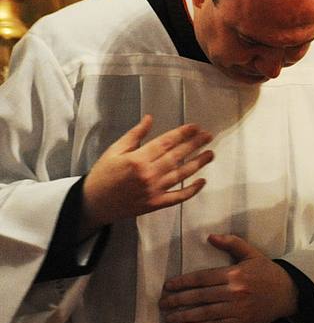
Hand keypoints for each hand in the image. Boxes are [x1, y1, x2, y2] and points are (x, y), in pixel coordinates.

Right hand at [81, 115, 213, 233]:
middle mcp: (148, 175)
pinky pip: (178, 197)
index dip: (183, 133)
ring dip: (198, 164)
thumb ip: (135, 135)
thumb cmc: (102, 174)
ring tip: (211, 154)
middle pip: (177, 156)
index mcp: (138, 159)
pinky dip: (191, 190)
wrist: (92, 204)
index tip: (195, 127)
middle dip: (195, 145)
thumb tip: (150, 118)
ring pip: (181, 175)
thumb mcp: (114, 150)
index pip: (166, 143)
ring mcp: (153, 191)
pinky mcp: (155, 204)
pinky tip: (202, 181)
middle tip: (209, 136)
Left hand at [159, 235, 297, 322]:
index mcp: (235, 273)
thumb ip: (232, 243)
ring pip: (205, 312)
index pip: (202, 278)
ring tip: (169, 317)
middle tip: (162, 303)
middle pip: (200, 296)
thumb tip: (210, 236)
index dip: (183, 282)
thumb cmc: (267, 272)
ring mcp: (237, 308)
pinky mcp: (241, 322)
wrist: (288, 293)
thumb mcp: (252, 254)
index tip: (167, 286)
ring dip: (184, 315)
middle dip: (178, 300)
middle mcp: (234, 291)